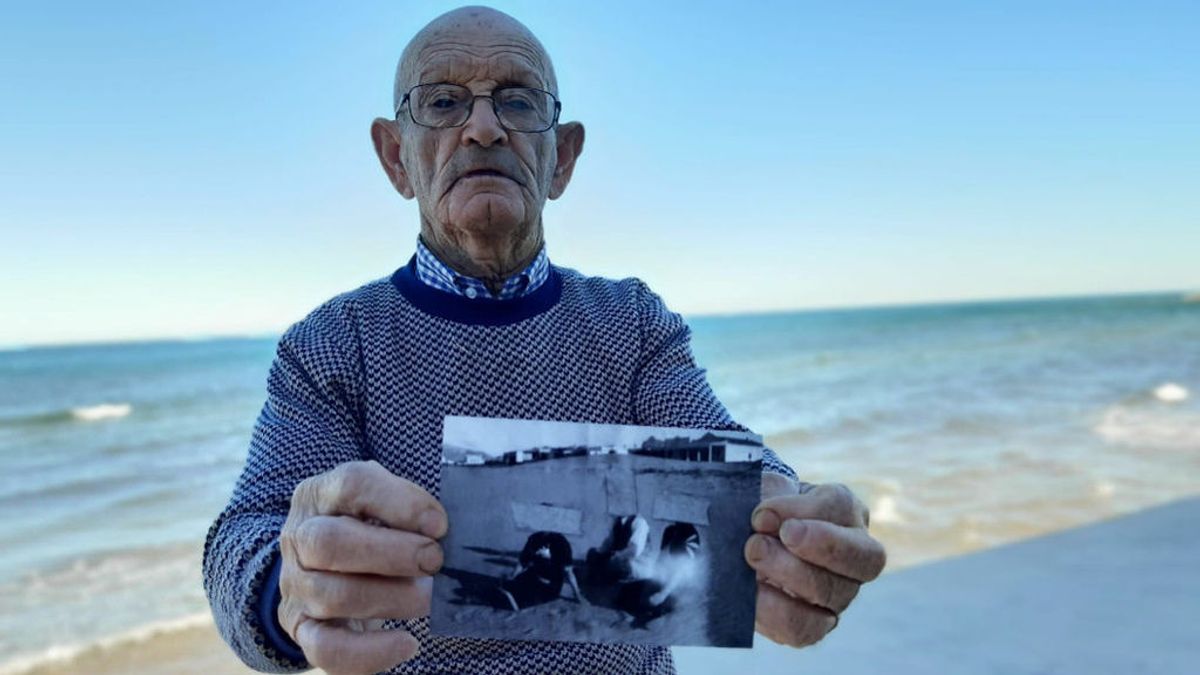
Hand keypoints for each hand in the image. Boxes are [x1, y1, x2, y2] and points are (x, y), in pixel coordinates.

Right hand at [277, 460, 447, 674]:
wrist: (327, 563)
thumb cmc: (370, 525)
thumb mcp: (384, 500)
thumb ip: (408, 506)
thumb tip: (439, 529)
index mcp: (320, 494)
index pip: (352, 485)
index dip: (400, 503)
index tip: (439, 525)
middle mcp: (298, 537)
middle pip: (329, 542)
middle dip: (391, 554)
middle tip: (435, 561)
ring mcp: (296, 586)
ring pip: (332, 596)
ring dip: (390, 599)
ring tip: (428, 598)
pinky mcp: (302, 629)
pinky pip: (326, 649)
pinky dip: (370, 652)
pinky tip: (407, 644)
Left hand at [744, 474, 885, 647]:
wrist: (751, 542)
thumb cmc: (763, 512)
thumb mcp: (764, 494)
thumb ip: (766, 498)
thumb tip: (762, 521)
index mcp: (846, 512)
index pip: (840, 506)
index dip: (799, 510)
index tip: (759, 516)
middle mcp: (855, 554)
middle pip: (861, 556)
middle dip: (813, 546)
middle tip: (758, 542)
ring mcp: (841, 593)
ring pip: (831, 592)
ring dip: (787, 576)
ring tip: (751, 560)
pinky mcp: (817, 625)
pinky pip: (805, 629)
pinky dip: (774, 612)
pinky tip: (750, 595)